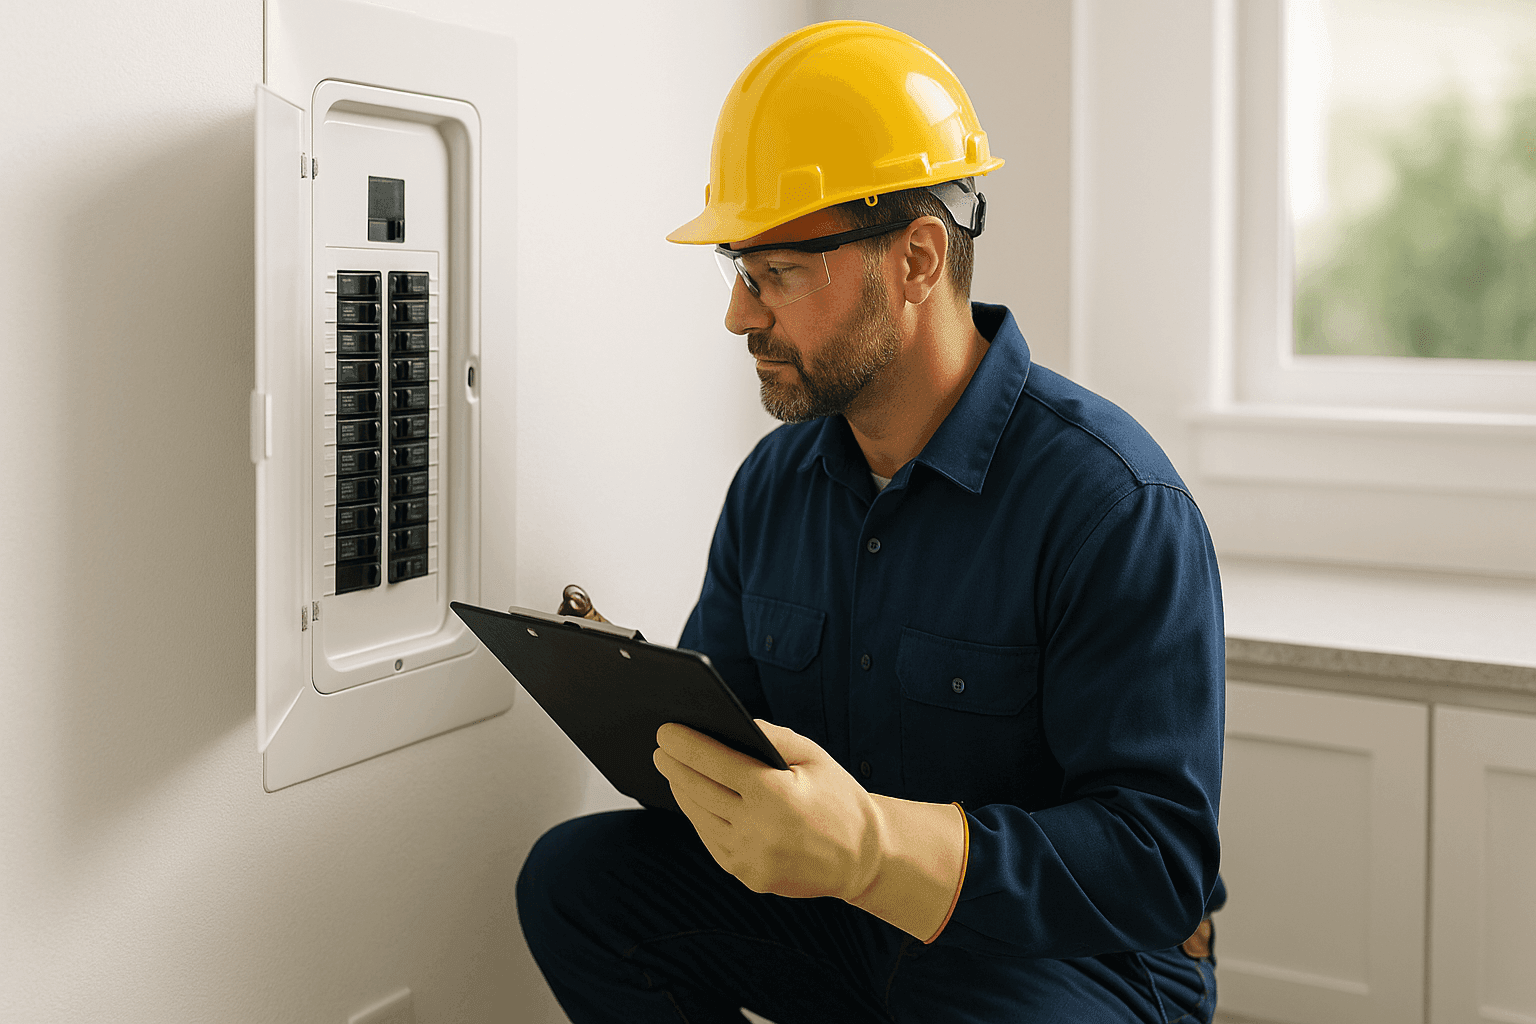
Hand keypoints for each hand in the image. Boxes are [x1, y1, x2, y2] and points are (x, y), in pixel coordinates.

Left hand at [653, 719, 883, 901]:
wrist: (863, 858)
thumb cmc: (838, 799)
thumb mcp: (813, 757)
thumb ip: (772, 736)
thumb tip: (731, 724)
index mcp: (775, 794)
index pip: (716, 763)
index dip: (687, 746)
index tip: (665, 732)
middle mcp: (758, 829)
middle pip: (700, 791)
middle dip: (675, 767)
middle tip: (660, 749)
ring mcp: (751, 857)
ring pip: (701, 818)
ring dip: (683, 793)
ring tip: (673, 773)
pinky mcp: (748, 876)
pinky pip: (713, 841)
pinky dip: (700, 818)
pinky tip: (694, 802)